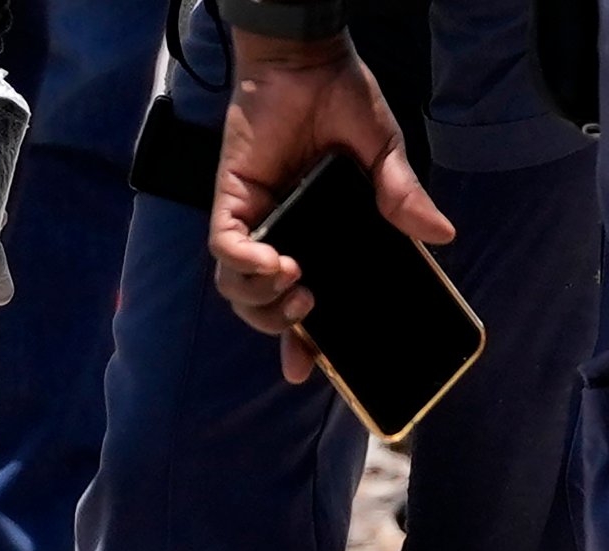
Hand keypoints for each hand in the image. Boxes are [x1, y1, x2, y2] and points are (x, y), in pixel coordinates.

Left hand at [209, 32, 452, 381]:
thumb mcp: (384, 157)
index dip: (299, 343)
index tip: (307, 372)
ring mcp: (250, 220)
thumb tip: (441, 235)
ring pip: (235, 286)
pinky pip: (224, 248)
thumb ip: (403, 198)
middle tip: (307, 311)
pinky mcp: (230, 199)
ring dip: (261, 298)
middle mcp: (277, 237)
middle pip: (259, 307)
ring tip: (295, 280)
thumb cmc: (343, 106)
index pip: (297, 305)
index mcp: (313, 240)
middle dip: (277, 325)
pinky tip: (272, 261)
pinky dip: (244, 263)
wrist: (309, 64)